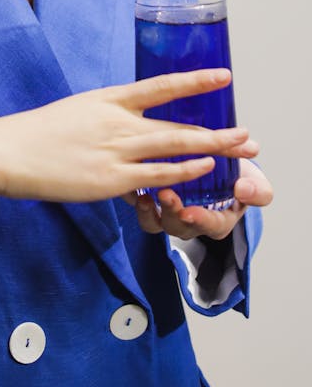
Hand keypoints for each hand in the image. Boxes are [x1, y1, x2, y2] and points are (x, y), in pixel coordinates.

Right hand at [0, 68, 258, 205]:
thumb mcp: (77, 111)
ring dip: (210, 149)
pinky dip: (182, 173)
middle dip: (217, 130)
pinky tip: (202, 170)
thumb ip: (107, 118)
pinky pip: (155, 176)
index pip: (159, 86)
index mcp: (106, 99)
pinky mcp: (109, 180)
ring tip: (238, 150)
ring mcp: (114, 151)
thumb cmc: (37, 134)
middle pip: (177, 123)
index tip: (222, 76)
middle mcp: (116, 122)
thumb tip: (129, 127)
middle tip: (247, 133)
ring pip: (173, 148)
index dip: (193, 81)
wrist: (7, 152)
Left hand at [127, 157, 272, 240]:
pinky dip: (132, 199)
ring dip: (149, 212)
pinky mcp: (148, 198)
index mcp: (217, 219)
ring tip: (144, 197)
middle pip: (179, 226)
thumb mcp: (253, 181)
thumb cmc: (234, 175)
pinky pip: (137, 207)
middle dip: (172, 213)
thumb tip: (245, 189)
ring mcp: (167, 212)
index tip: (192, 212)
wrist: (213, 160)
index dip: (201, 221)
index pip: (211, 226)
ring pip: (155, 222)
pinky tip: (130, 185)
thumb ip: (257, 190)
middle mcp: (189, 219)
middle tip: (167, 196)